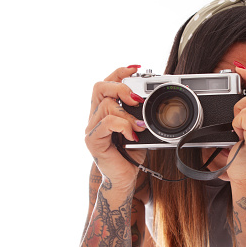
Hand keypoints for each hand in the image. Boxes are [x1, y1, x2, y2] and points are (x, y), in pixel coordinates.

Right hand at [85, 66, 147, 188]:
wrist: (124, 179)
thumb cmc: (130, 155)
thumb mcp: (139, 130)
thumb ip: (141, 116)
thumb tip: (153, 103)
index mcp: (105, 110)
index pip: (107, 83)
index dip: (119, 72)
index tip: (136, 68)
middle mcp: (95, 116)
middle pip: (99, 87)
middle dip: (120, 87)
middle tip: (136, 99)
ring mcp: (92, 128)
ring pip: (106, 105)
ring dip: (127, 114)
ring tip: (138, 127)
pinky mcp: (93, 140)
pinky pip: (107, 123)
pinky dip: (123, 126)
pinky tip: (132, 135)